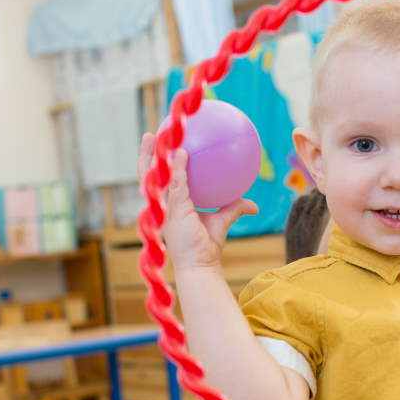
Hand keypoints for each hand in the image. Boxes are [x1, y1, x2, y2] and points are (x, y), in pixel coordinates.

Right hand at [138, 133, 257, 271]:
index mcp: (169, 206)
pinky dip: (177, 167)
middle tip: (149, 134)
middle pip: (147, 176)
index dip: (155, 164)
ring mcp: (165, 208)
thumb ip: (234, 208)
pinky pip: (175, 183)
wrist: (200, 265)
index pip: (159, 181)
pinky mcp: (173, 210)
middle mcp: (163, 205)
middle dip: (145, 155)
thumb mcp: (222, 221)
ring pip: (154, 176)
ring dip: (154, 154)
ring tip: (155, 135)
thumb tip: (254, 206)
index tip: (159, 146)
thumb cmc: (206, 246)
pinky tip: (183, 152)